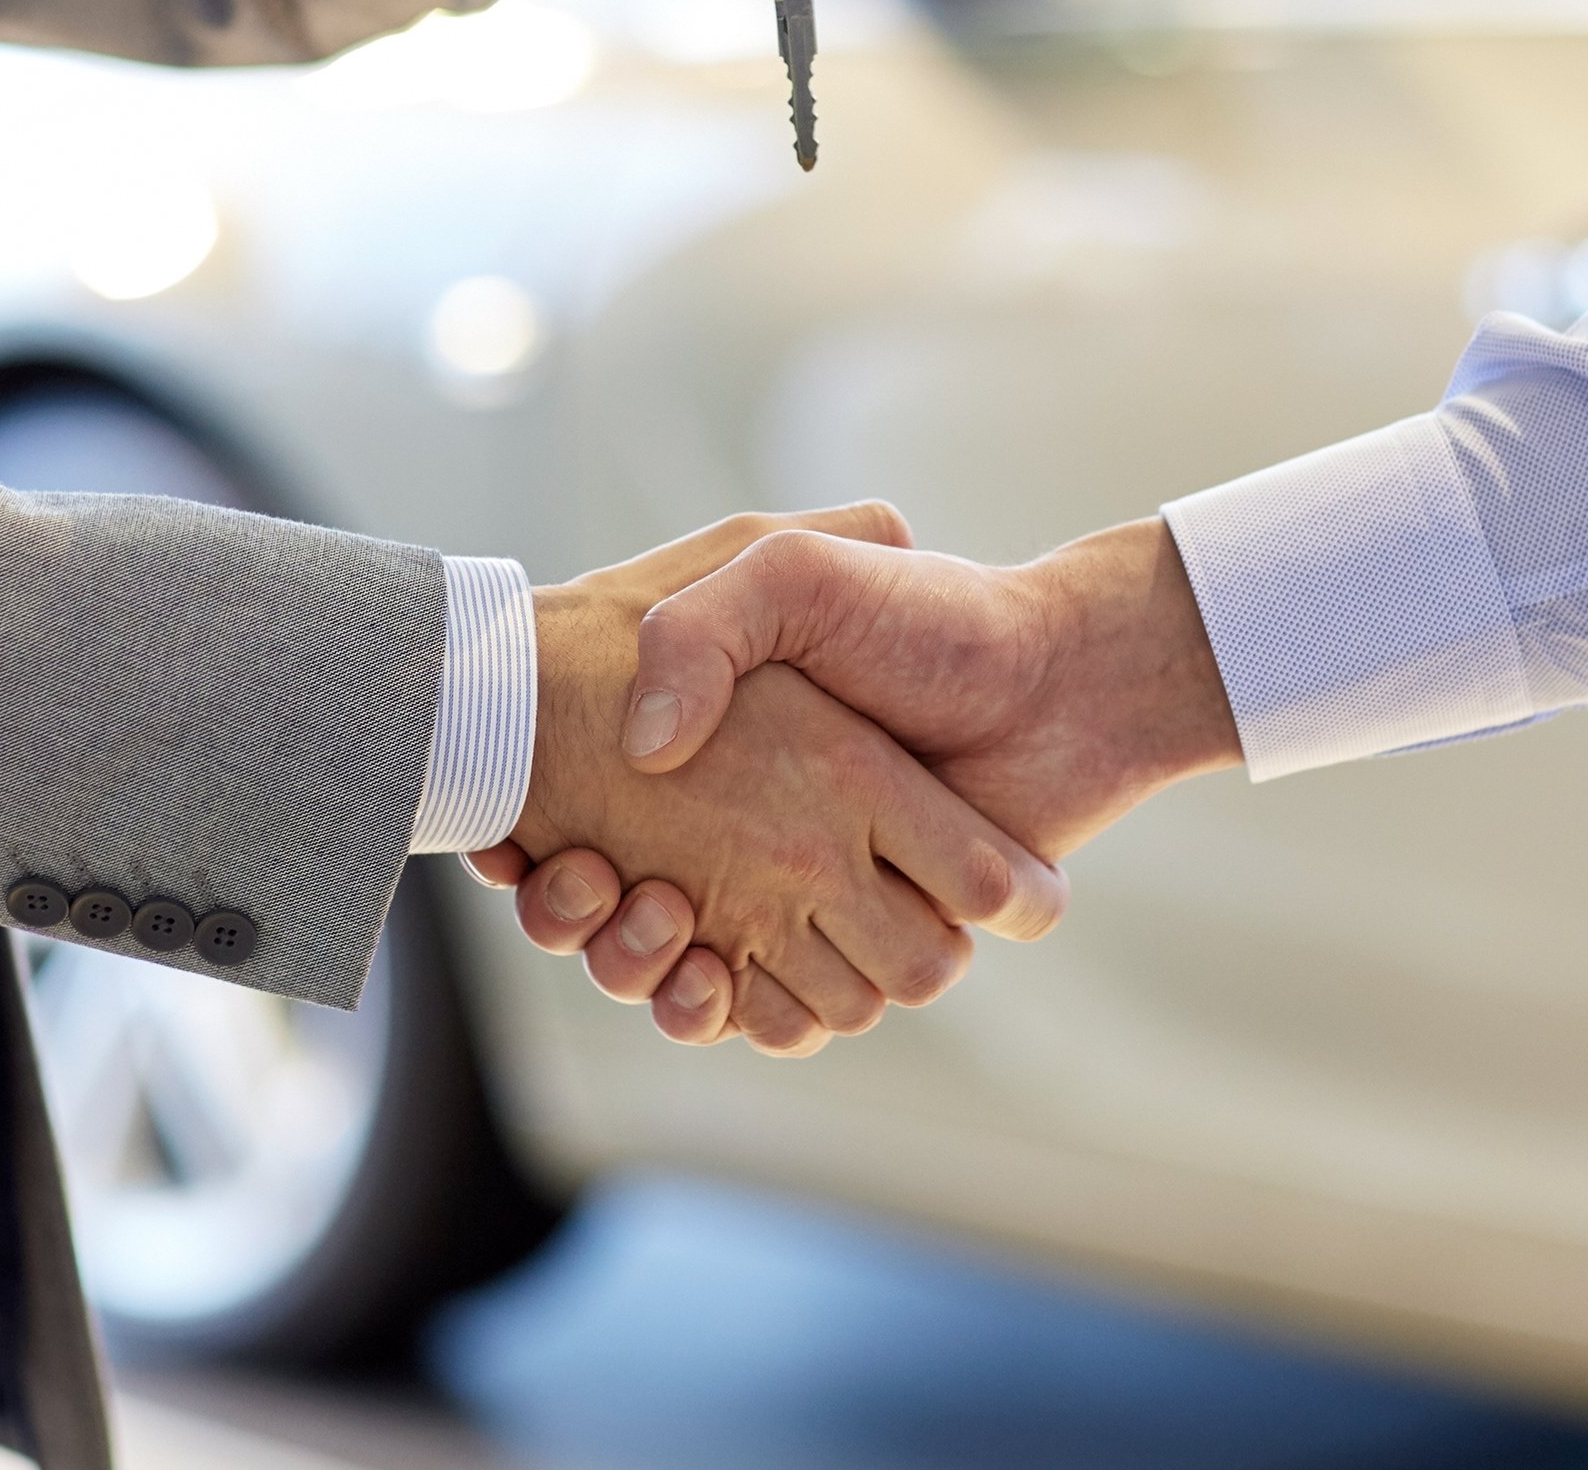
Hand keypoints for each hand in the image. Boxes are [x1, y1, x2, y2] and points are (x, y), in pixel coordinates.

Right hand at [493, 513, 1068, 1057]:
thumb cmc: (935, 621)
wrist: (1062, 679)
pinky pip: (765, 1014)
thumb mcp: (794, 574)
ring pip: (682, 976)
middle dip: (587, 919)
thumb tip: (641, 750)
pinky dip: (718, 1007)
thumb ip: (702, 630)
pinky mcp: (858, 952)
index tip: (524, 833)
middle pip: (624, 916)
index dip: (545, 846)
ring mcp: (806, 898)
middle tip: (574, 876)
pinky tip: (698, 966)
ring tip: (642, 906)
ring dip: (639, 963)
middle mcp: (760, 835)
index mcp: (729, 758)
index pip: (590, 824)